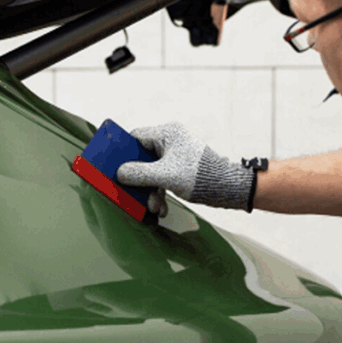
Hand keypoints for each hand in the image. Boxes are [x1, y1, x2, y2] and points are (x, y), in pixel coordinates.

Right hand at [115, 123, 254, 212]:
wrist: (228, 188)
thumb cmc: (200, 176)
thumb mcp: (165, 176)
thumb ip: (139, 173)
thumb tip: (120, 173)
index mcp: (167, 134)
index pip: (136, 138)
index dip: (123, 152)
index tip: (113, 166)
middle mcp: (171, 142)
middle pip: (142, 158)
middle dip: (139, 180)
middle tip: (132, 194)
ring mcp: (176, 156)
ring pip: (151, 172)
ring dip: (150, 191)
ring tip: (153, 207)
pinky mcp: (180, 170)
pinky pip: (162, 179)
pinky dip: (159, 193)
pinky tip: (161, 208)